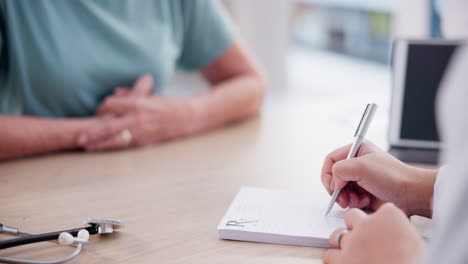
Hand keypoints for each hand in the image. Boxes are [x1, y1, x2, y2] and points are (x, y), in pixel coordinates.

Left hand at [77, 75, 194, 150]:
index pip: (111, 105)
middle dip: (92, 132)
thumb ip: (131, 94)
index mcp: (138, 103)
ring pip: (114, 139)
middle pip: (108, 125)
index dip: (102, 107)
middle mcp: (137, 118)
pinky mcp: (145, 141)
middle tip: (79, 137)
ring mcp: (141, 131)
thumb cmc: (167, 105)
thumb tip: (115, 93)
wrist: (186, 118)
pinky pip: (124, 145)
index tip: (98, 110)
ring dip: (99, 143)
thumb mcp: (150, 95)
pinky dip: (112, 147)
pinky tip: (102, 149)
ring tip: (86, 146)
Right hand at [321, 141, 435, 215]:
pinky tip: (365, 201)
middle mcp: (357, 164)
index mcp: (356, 150)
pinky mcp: (364, 193)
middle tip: (343, 197)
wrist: (412, 195)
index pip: (330, 160)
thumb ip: (339, 169)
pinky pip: (350, 199)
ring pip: (341, 190)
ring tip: (358, 199)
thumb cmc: (393, 177)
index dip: (328, 174)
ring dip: (346, 197)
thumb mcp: (362, 166)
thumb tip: (334, 183)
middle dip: (338, 189)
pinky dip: (354, 203)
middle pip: (334, 177)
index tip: (334, 185)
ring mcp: (360, 179)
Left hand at [323, 204, 422, 263]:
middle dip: (356, 225)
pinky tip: (343, 262)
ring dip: (344, 241)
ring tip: (353, 251)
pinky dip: (335, 257)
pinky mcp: (343, 259)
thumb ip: (403, 234)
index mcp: (390, 216)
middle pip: (352, 215)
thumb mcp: (417, 242)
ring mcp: (353, 241)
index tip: (385, 230)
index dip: (382, 221)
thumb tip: (400, 237)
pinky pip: (330, 254)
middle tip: (365, 238)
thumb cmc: (414, 260)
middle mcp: (368, 224)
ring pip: (338, 234)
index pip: (382, 210)